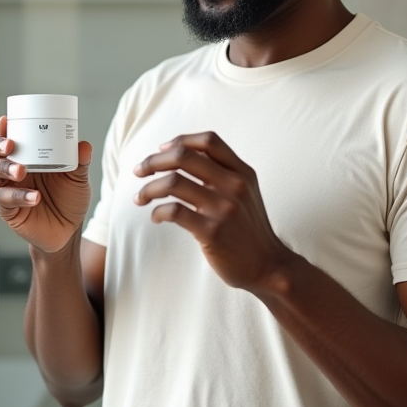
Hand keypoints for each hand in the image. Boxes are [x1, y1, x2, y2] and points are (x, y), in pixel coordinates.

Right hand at [0, 116, 93, 252]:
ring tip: (21, 171)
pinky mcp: (8, 210)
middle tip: (11, 145)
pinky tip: (35, 197)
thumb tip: (84, 145)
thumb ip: (80, 162)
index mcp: (26, 157)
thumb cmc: (69, 200)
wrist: (68, 231)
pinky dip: (19, 196)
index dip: (3, 129)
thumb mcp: (78, 179)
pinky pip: (4, 200)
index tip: (5, 120)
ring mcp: (7, 189)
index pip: (8, 139)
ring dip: (3, 168)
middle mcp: (12, 171)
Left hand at [133, 131, 294, 290]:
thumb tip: (184, 155)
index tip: (161, 150)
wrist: (267, 265)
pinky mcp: (211, 231)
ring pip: (173, 182)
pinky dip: (157, 212)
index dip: (180, 140)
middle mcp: (234, 185)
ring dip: (149, 188)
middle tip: (139, 171)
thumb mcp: (246, 193)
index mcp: (242, 172)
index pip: (208, 141)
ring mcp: (223, 208)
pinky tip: (156, 217)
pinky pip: (173, 211)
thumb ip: (223, 173)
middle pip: (184, 156)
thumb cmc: (249, 229)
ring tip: (140, 198)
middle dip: (153, 161)